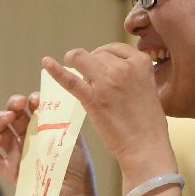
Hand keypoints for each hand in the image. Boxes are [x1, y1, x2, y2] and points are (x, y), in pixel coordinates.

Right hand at [0, 92, 94, 195]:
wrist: (71, 195)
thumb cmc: (75, 167)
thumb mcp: (72, 139)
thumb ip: (62, 120)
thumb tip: (52, 100)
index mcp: (42, 130)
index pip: (30, 109)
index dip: (29, 101)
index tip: (34, 99)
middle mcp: (27, 140)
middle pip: (12, 116)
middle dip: (12, 105)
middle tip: (18, 104)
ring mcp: (16, 154)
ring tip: (7, 118)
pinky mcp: (8, 170)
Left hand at [44, 44, 173, 178]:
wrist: (146, 146)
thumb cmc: (148, 123)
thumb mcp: (148, 88)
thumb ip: (132, 75)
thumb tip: (111, 71)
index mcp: (141, 63)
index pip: (115, 49)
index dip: (103, 55)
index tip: (99, 64)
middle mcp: (124, 67)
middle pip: (98, 54)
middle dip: (91, 63)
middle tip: (90, 79)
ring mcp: (107, 81)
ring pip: (81, 59)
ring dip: (75, 63)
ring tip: (70, 68)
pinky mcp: (92, 98)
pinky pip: (70, 80)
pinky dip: (56, 70)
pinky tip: (46, 63)